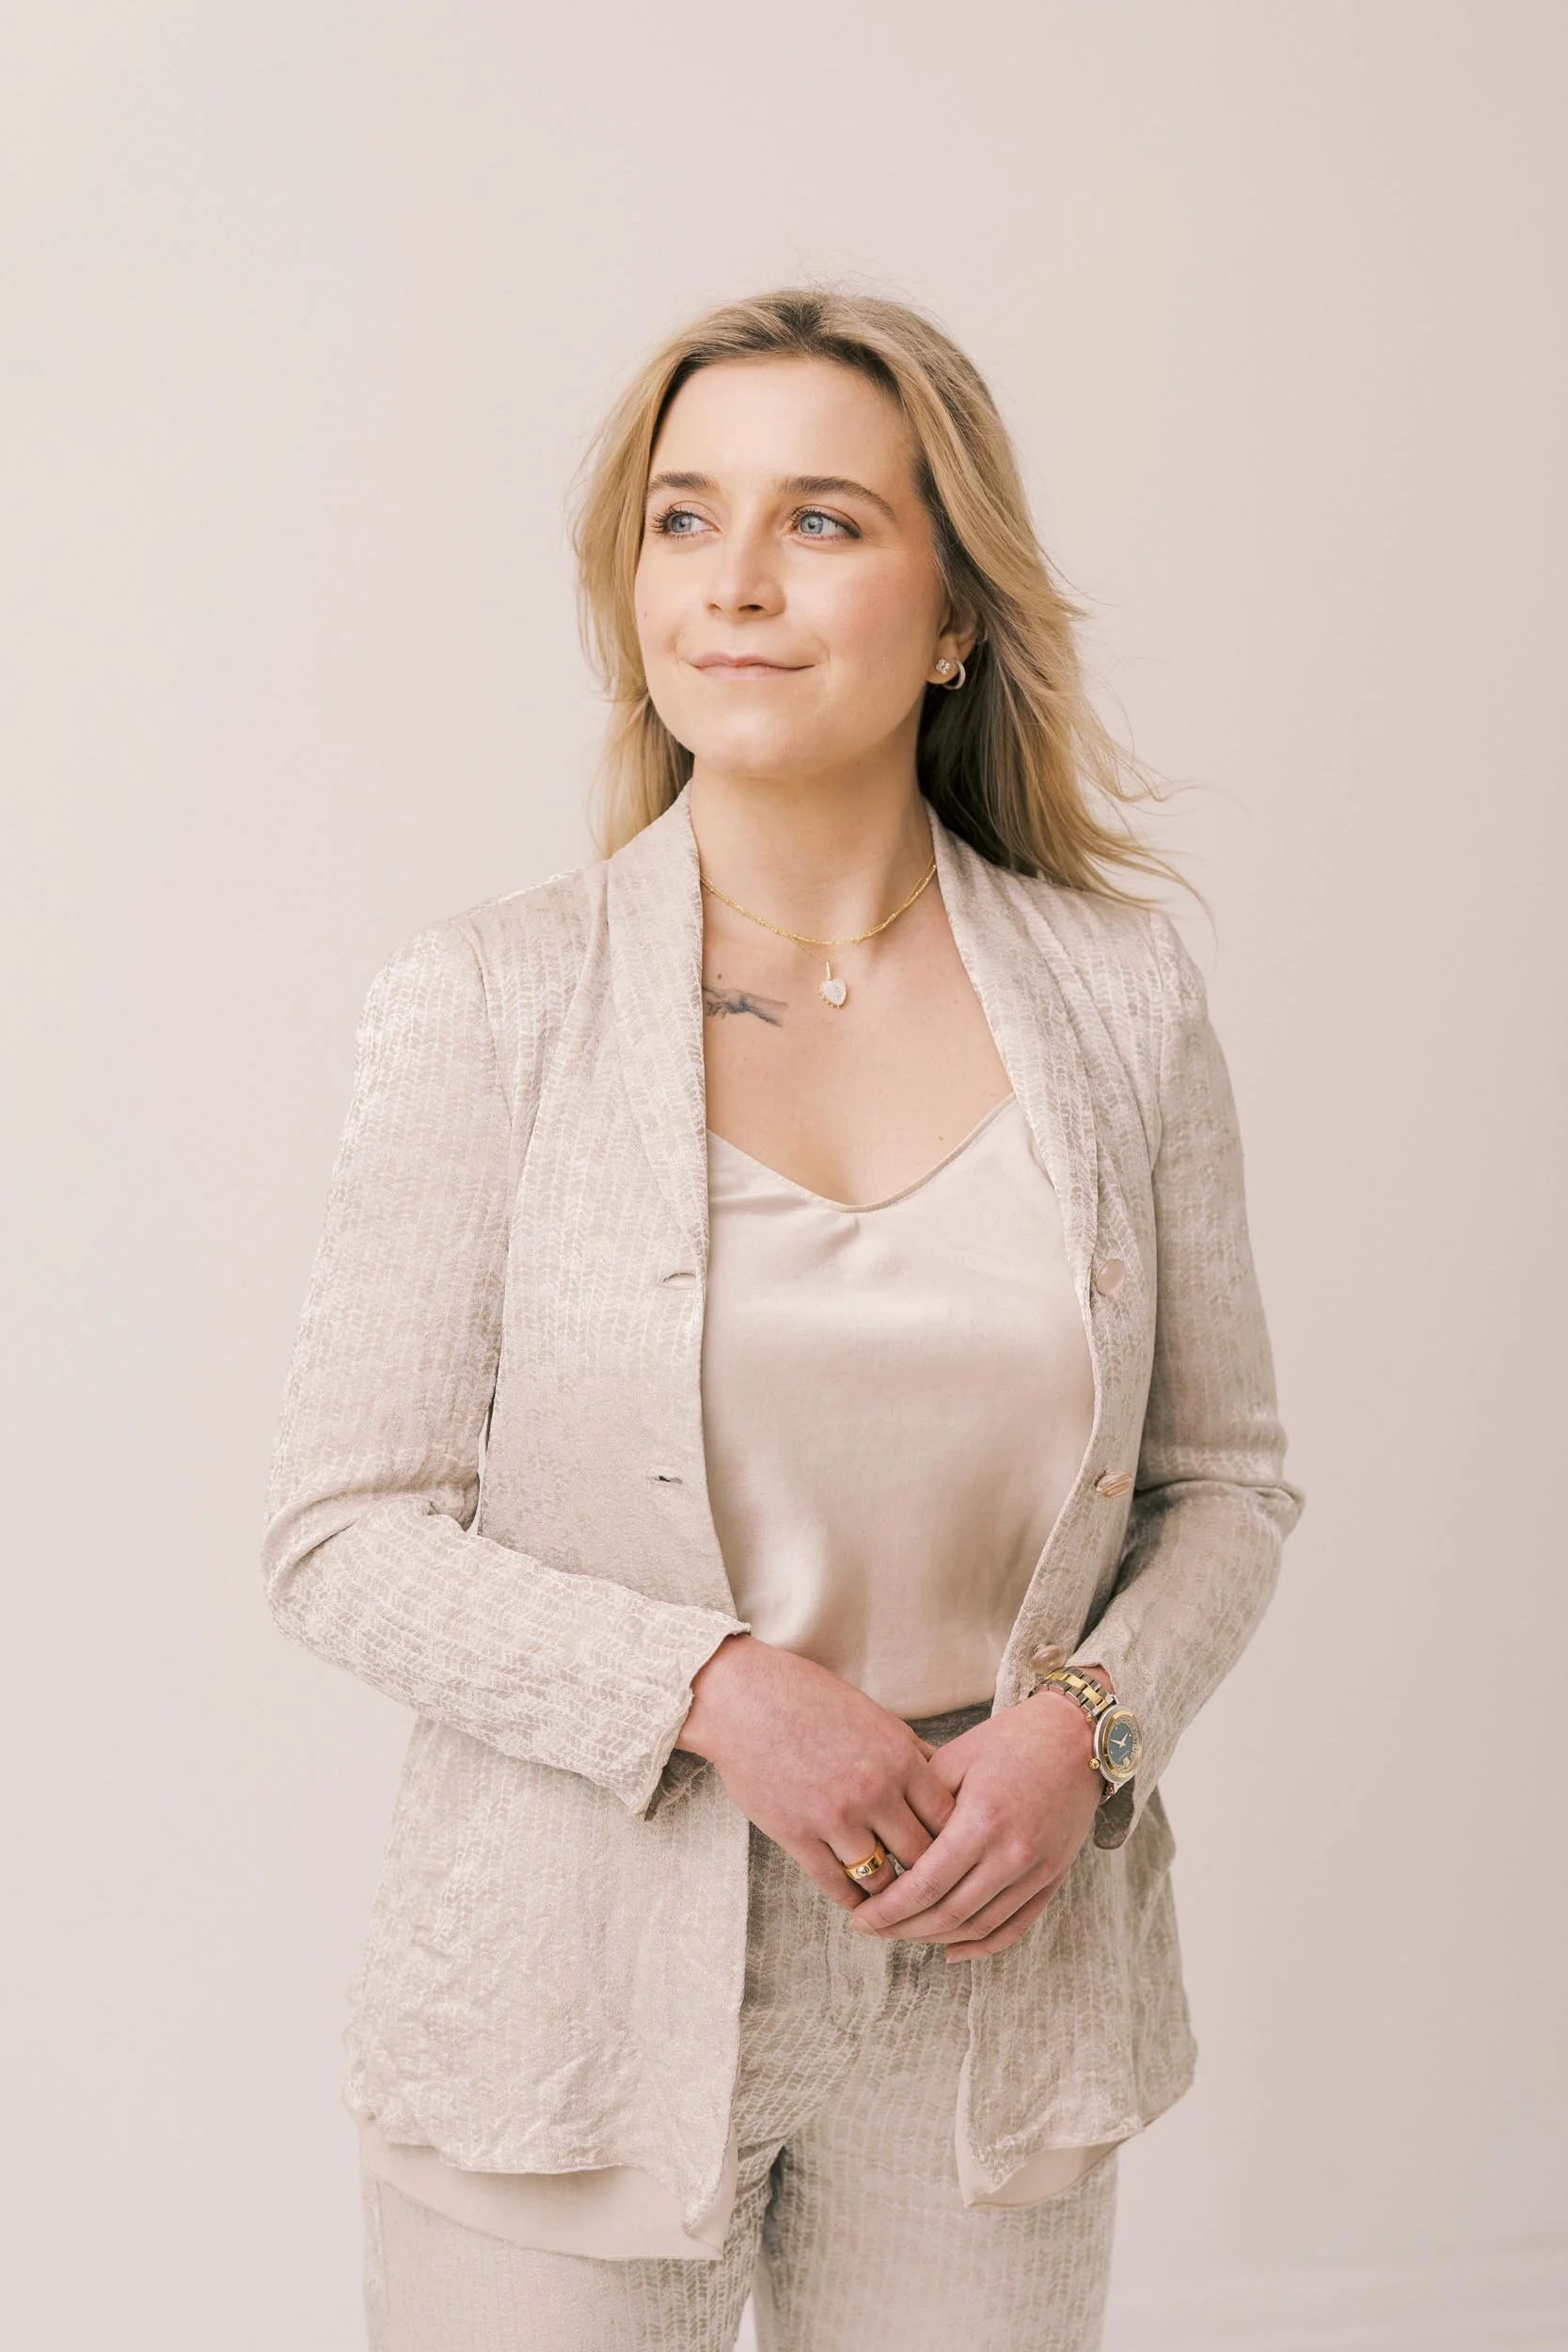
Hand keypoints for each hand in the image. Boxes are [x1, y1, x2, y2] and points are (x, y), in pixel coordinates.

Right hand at [678, 1635, 957, 1911]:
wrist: (743, 1699)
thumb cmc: (810, 1700)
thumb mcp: (874, 1716)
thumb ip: (913, 1753)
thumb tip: (951, 1783)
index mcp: (899, 1757)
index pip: (949, 1819)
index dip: (957, 1839)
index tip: (955, 1849)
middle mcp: (874, 1790)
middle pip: (923, 1855)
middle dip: (930, 1870)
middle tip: (932, 1883)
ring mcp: (835, 1817)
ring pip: (884, 1878)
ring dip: (892, 1890)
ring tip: (897, 1896)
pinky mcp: (798, 1836)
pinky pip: (838, 1886)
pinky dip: (855, 1901)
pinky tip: (861, 1903)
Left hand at [844, 1680, 1109, 1958]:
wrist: (1076, 1738)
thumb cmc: (1009, 1741)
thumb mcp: (956, 1758)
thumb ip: (922, 1806)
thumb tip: (887, 1846)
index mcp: (982, 1821)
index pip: (926, 1886)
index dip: (888, 1910)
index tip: (860, 1918)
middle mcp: (1012, 1854)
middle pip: (949, 1914)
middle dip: (903, 1928)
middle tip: (871, 1929)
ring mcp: (1037, 1872)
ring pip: (978, 1927)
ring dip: (936, 1938)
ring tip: (902, 1932)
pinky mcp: (1052, 1879)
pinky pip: (1015, 1927)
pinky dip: (981, 1946)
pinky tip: (951, 1950)